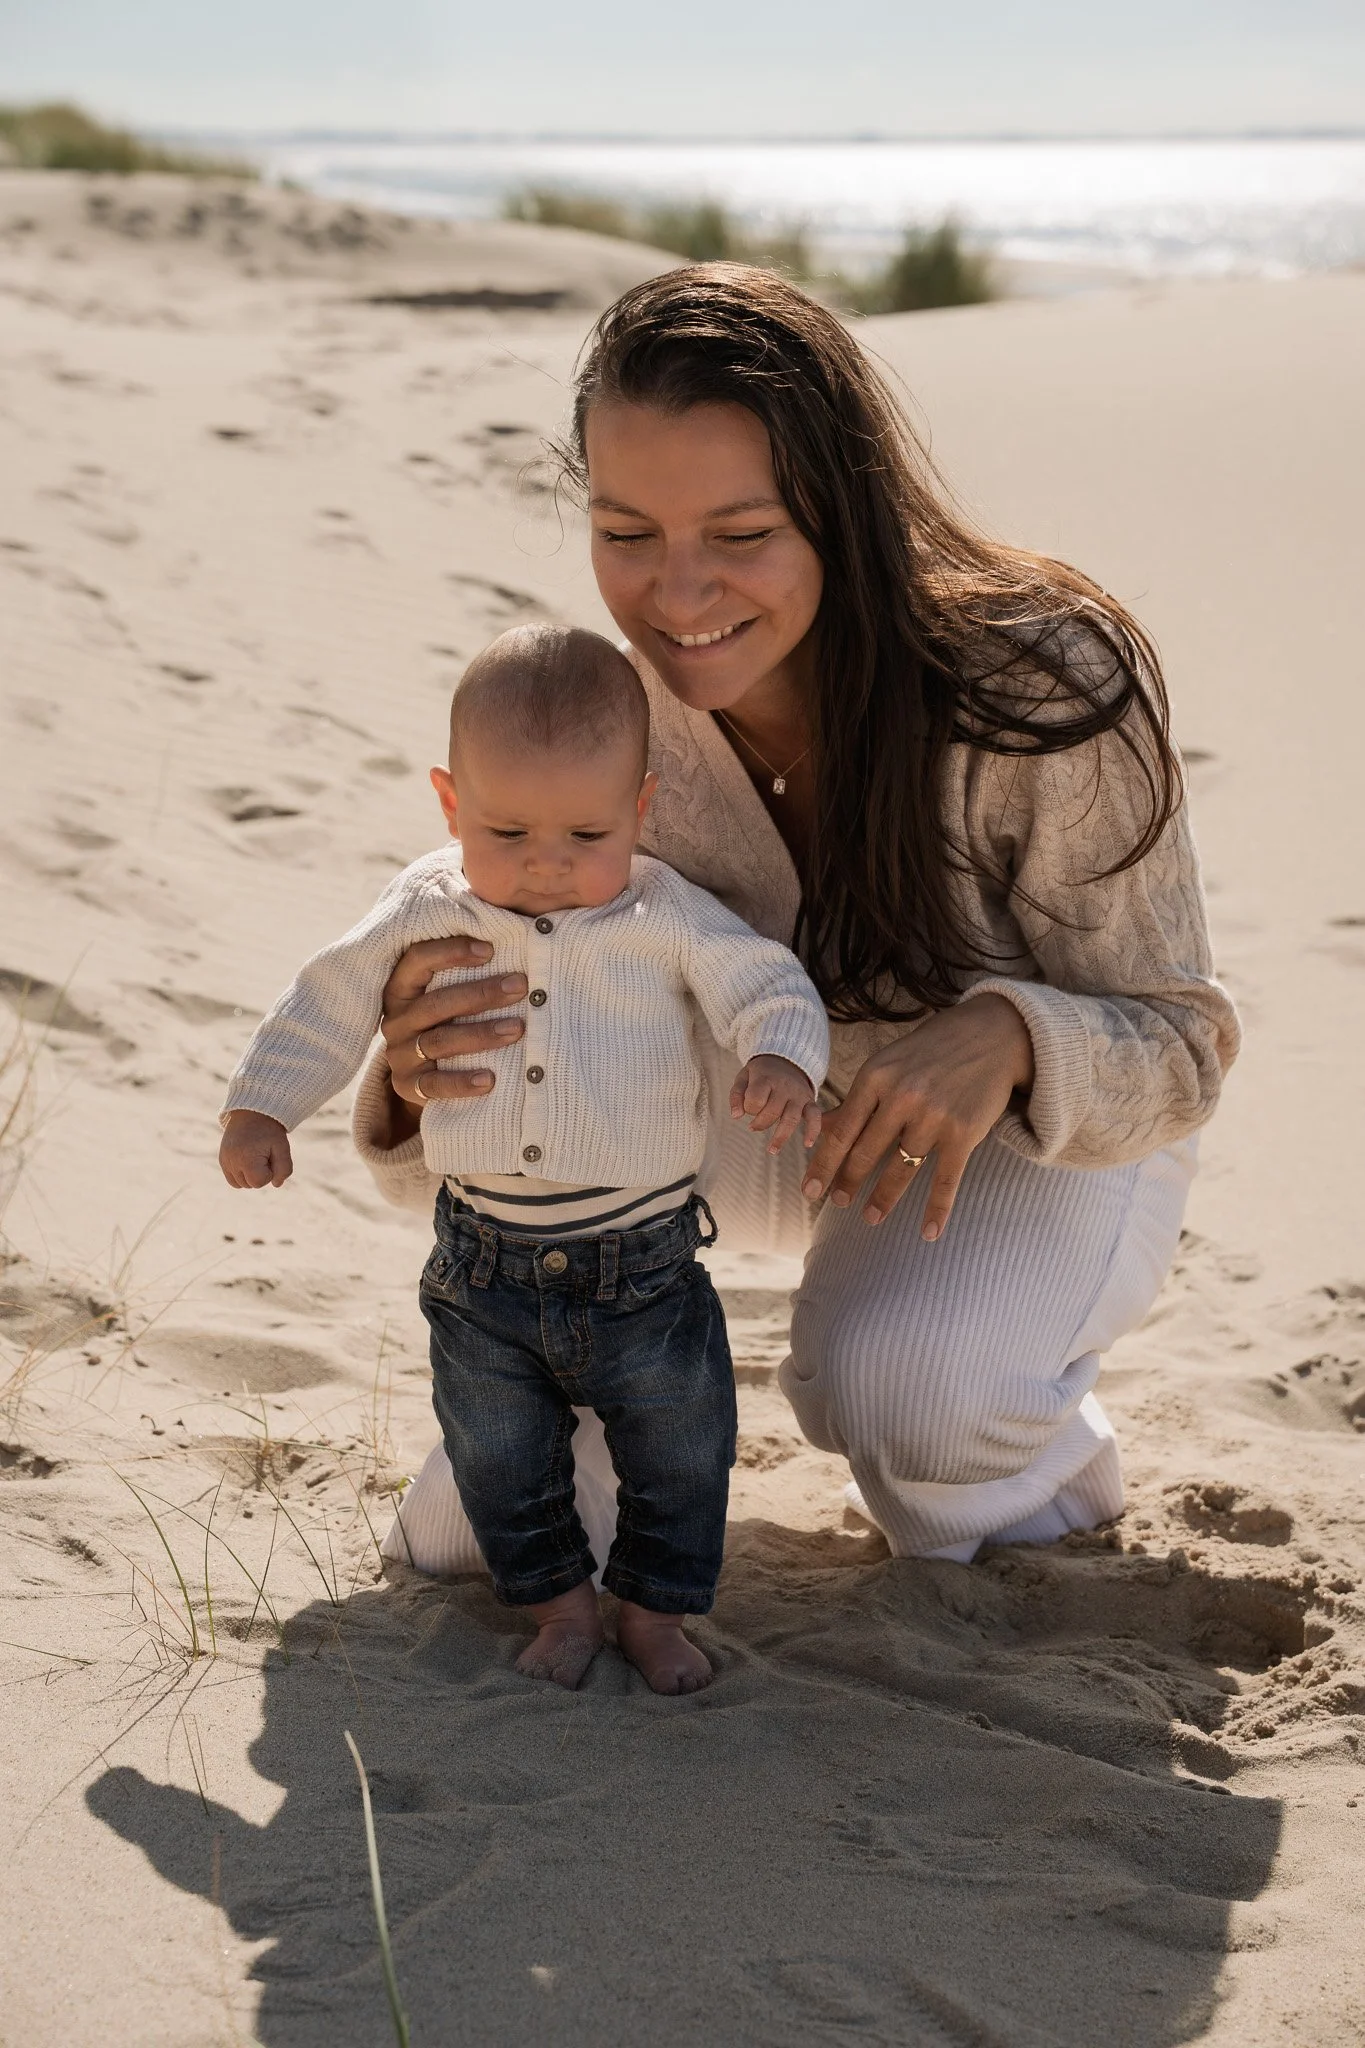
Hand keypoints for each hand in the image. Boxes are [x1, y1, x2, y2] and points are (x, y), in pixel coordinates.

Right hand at [220, 1110, 292, 1188]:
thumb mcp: (282, 1147)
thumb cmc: (269, 1131)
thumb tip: (276, 1184)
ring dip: (251, 1175)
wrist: (252, 1112)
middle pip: (250, 1184)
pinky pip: (232, 1179)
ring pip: (241, 1184)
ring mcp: (225, 1161)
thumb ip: (284, 1169)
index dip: (269, 1172)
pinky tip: (249, 1160)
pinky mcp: (222, 1159)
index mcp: (246, 1159)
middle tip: (264, 1153)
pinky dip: (241, 1174)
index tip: (270, 1156)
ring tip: (255, 1156)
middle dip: (260, 1174)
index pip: (259, 1182)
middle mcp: (232, 1162)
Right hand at [378, 936, 527, 1143]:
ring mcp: (400, 1054)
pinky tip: (490, 1079)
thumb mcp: (446, 994)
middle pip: (436, 1004)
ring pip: (440, 1042)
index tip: (490, 948)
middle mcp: (396, 1020)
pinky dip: (463, 1082)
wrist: (424, 1078)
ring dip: (481, 1035)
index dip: (451, 951)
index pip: (417, 960)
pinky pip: (435, 1086)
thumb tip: (517, 935)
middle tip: (521, 986)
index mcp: (401, 989)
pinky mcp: (408, 1086)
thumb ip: (464, 971)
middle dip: (481, 993)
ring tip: (518, 1028)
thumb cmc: (448, 1021)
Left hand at [729, 1054, 820, 1155]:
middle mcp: (784, 1087)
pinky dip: (813, 1130)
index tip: (748, 1107)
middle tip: (753, 1126)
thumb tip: (736, 1116)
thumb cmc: (761, 1073)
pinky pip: (815, 1116)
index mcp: (765, 1079)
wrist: (788, 1059)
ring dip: (781, 1137)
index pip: (755, 1100)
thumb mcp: (743, 1077)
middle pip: (772, 1112)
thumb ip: (736, 1095)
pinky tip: (808, 1144)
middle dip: (760, 1123)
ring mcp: (798, 1095)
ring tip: (772, 1150)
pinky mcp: (810, 1101)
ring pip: (791, 1118)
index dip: (748, 1107)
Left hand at [801, 993, 1033, 1239]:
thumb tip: (819, 1130)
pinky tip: (928, 1232)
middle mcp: (901, 1098)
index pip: (841, 1132)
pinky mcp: (964, 1133)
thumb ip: (857, 1099)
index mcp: (875, 1077)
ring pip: (900, 1170)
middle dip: (848, 1183)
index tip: (809, 1190)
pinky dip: (937, 1209)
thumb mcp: (887, 1065)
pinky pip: (945, 1180)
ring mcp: (934, 1117)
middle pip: (865, 1153)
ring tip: (871, 1217)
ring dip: (883, 1199)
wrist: (992, 1035)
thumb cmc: (931, 1051)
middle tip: (838, 1203)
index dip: (823, 1165)